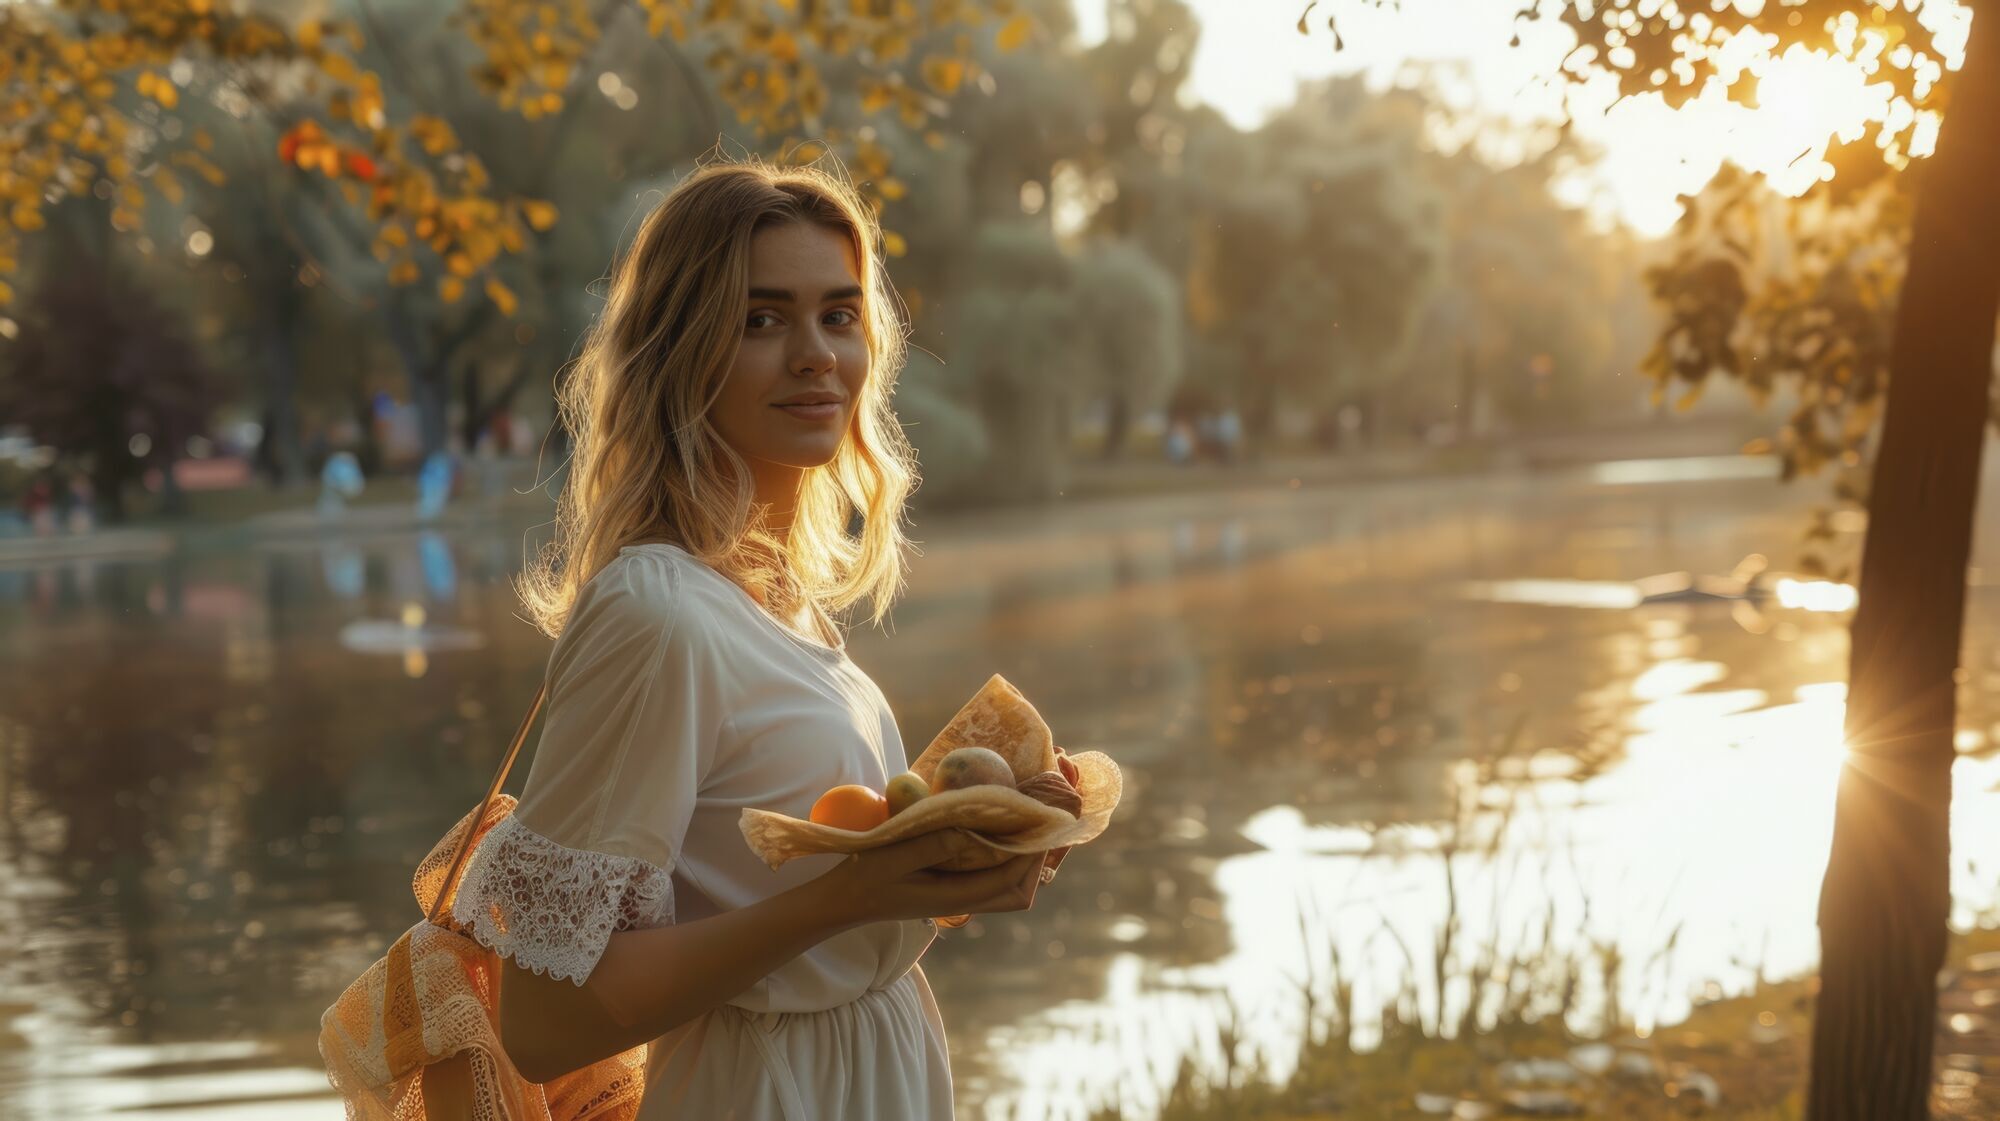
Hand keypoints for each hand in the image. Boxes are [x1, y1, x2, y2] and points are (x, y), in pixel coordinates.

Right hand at [813, 828, 1047, 927]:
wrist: (842, 900)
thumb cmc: (864, 875)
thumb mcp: (897, 854)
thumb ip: (937, 844)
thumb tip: (979, 830)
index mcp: (954, 898)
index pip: (1011, 884)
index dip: (1032, 856)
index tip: (1040, 822)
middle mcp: (962, 901)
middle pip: (1018, 891)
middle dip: (1037, 860)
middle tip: (1042, 821)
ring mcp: (957, 895)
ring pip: (1006, 885)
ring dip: (1022, 857)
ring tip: (1026, 821)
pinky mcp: (949, 885)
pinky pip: (988, 874)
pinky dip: (1002, 854)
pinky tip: (997, 826)